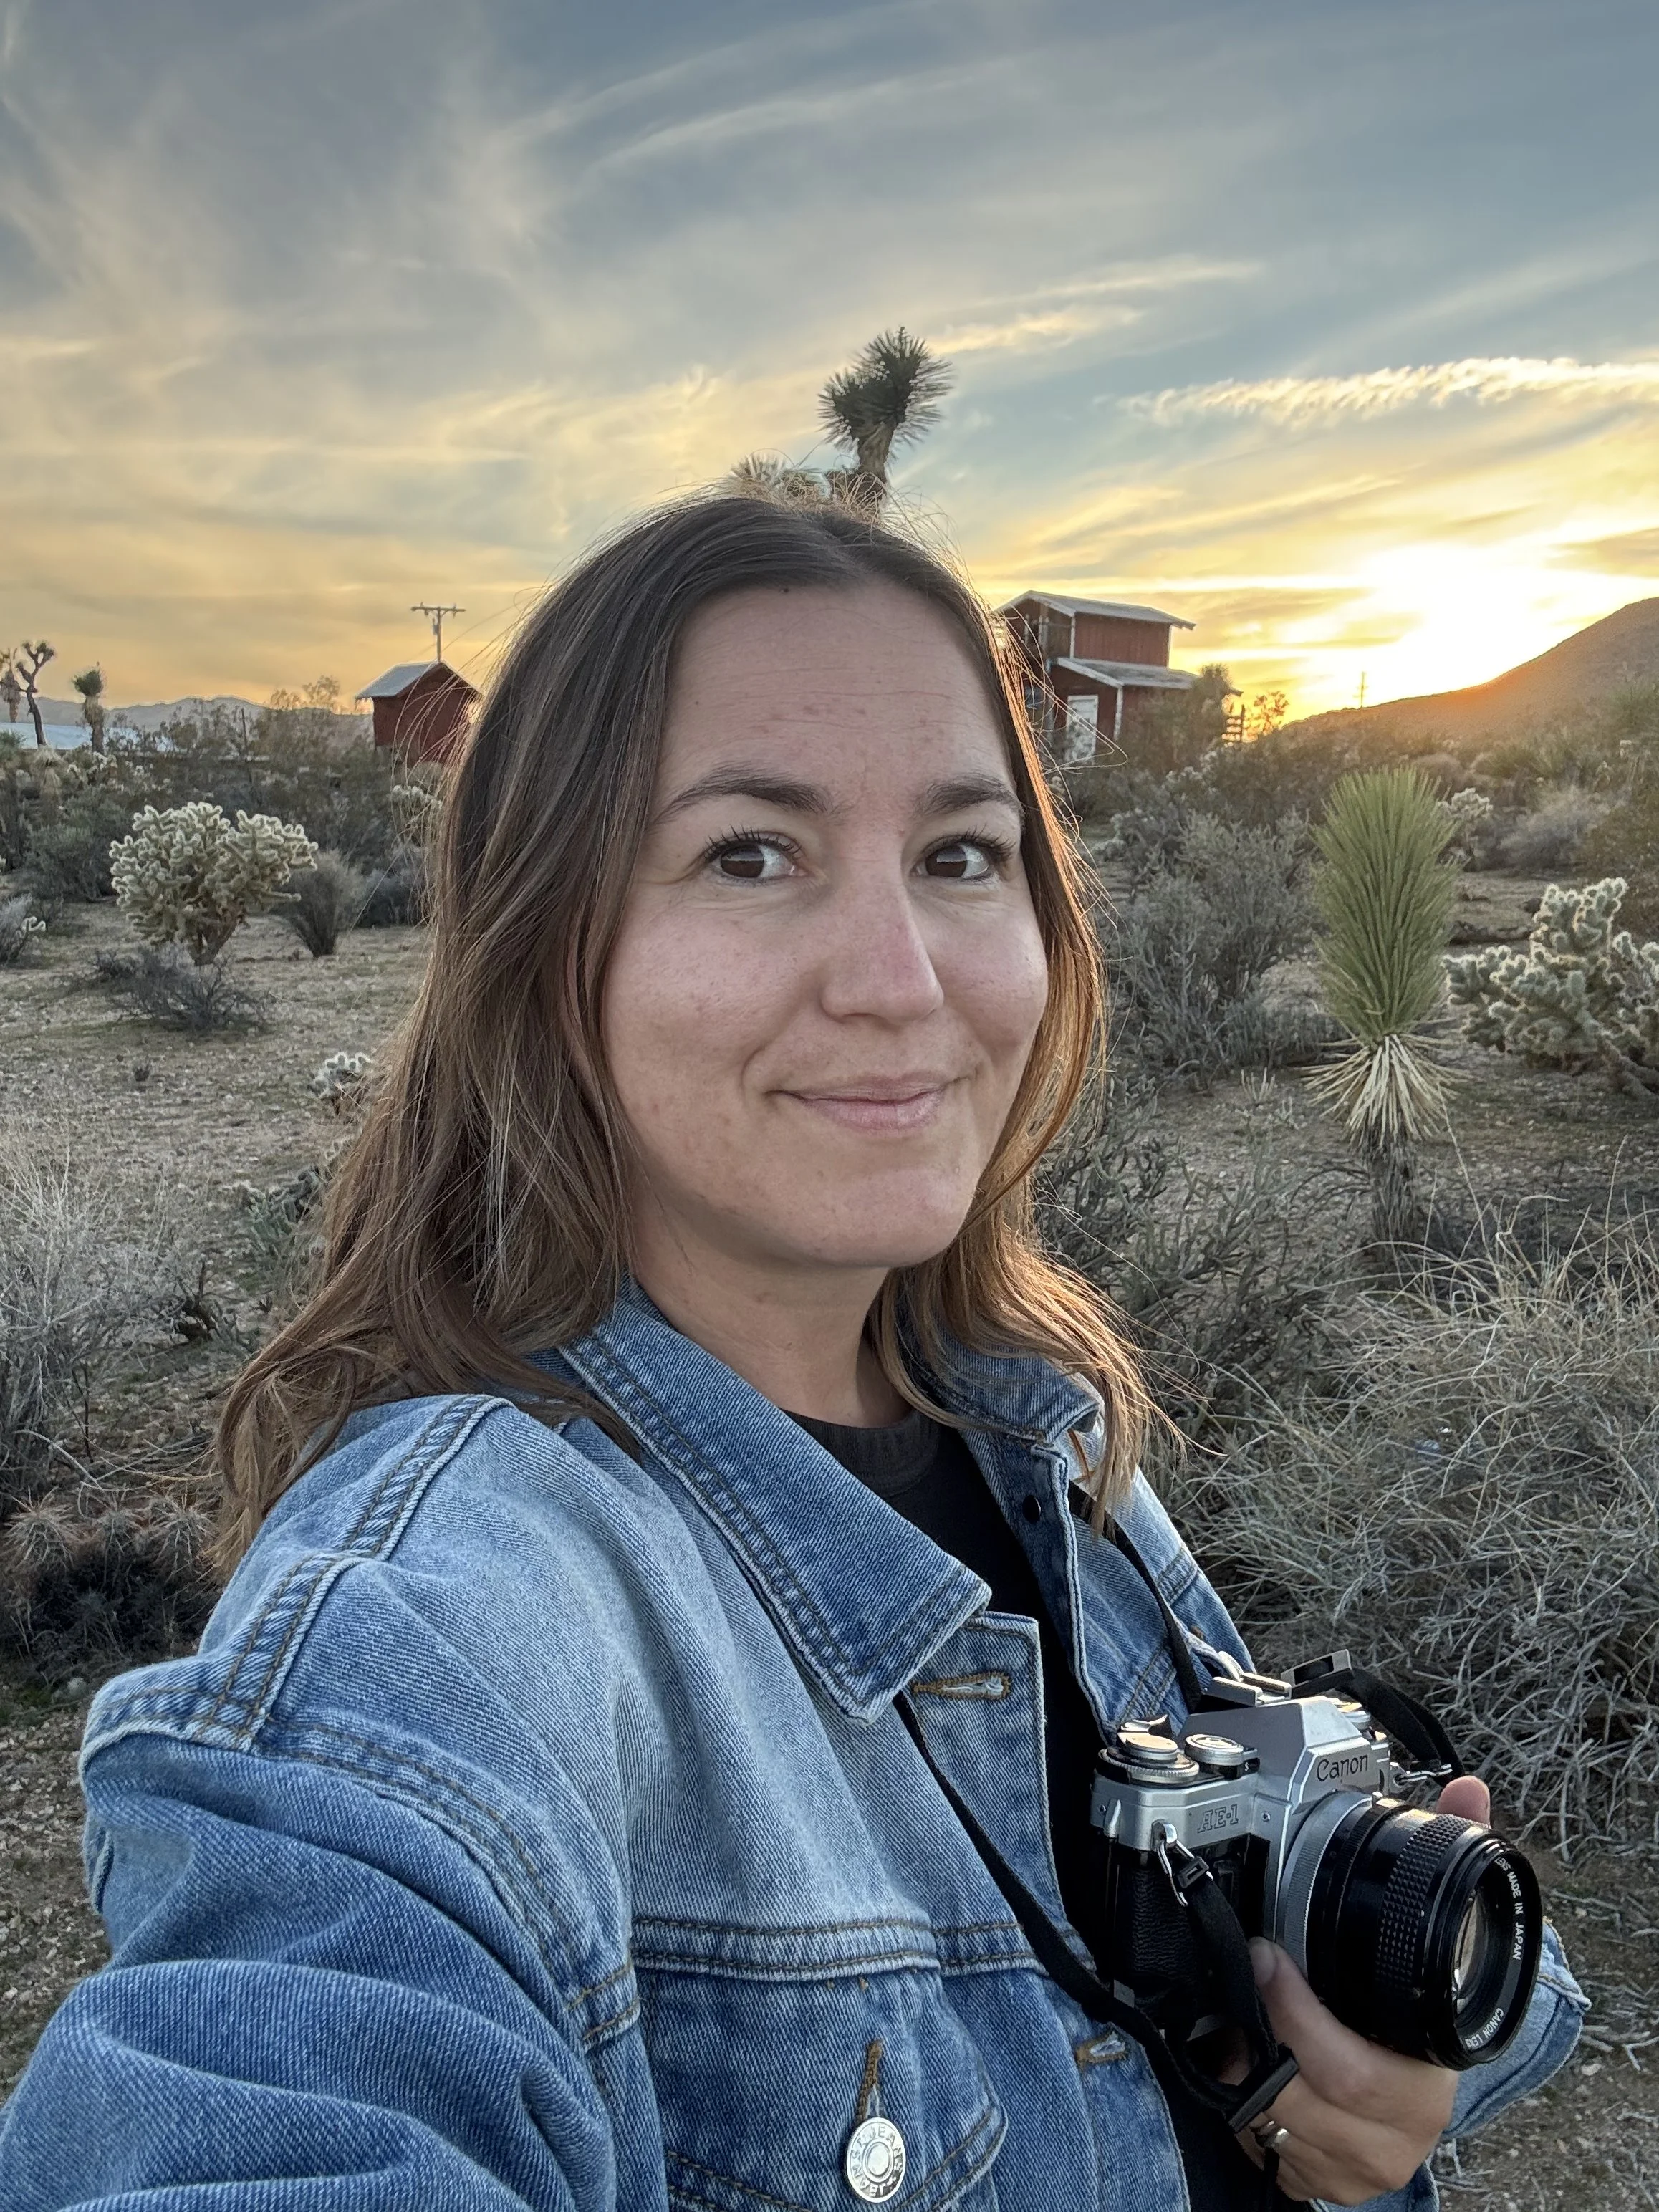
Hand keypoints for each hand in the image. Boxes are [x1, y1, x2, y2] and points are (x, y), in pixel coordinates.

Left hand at [1232, 1775, 1489, 2204]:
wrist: (1415, 2093)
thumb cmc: (1419, 2015)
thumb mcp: (1438, 1946)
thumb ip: (1446, 1858)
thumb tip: (1467, 1791)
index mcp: (1424, 2081)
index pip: (1352, 2069)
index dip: (1300, 2019)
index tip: (1266, 1961)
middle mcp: (1392, 2138)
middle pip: (1300, 2097)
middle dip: (1257, 2041)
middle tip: (1239, 1989)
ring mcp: (1353, 2168)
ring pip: (1270, 2125)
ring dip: (1240, 2074)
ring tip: (1234, 2026)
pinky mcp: (1316, 2183)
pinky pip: (1260, 2150)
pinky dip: (1242, 2111)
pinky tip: (1242, 2070)